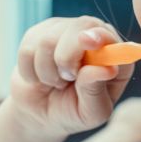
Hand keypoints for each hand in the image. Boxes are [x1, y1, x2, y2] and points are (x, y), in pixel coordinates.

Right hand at [10, 16, 132, 139]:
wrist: (41, 113)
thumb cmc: (74, 112)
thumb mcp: (91, 112)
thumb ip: (96, 91)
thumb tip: (107, 69)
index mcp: (113, 54)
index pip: (107, 34)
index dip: (98, 36)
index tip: (89, 43)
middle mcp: (91, 36)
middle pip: (79, 27)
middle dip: (67, 58)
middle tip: (67, 79)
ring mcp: (64, 31)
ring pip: (48, 41)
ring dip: (48, 72)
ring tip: (55, 82)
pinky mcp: (38, 34)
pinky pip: (27, 49)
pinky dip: (30, 72)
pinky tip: (40, 78)